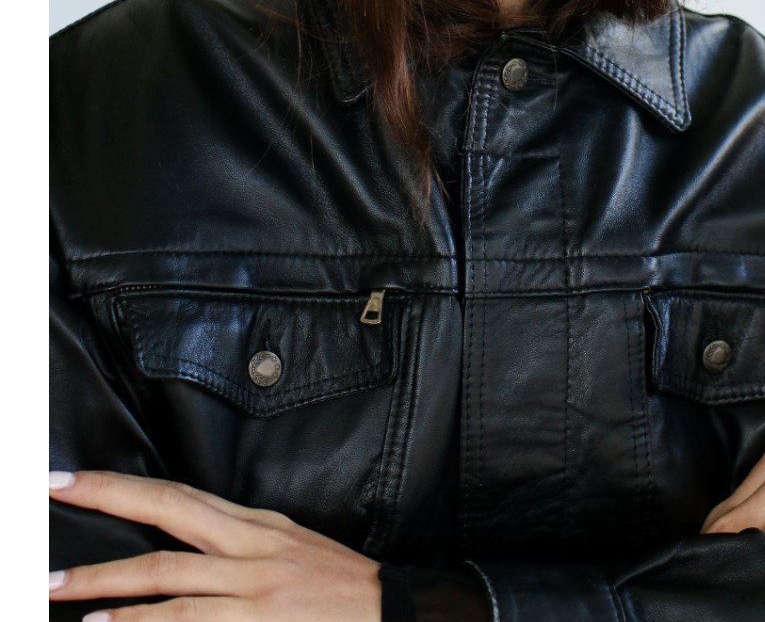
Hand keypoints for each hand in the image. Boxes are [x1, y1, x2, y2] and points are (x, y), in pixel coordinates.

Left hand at [48, 471, 380, 620]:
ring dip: (111, 588)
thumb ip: (236, 541)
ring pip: (170, 582)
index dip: (120, 486)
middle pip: (167, 524)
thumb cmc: (336, 586)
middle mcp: (251, 551)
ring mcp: (254, 592)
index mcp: (255, 525)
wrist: (389, 615)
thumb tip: (183, 540)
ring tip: (64, 594)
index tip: (71, 480)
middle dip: (105, 517)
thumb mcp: (286, 545)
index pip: (176, 495)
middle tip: (52, 517)